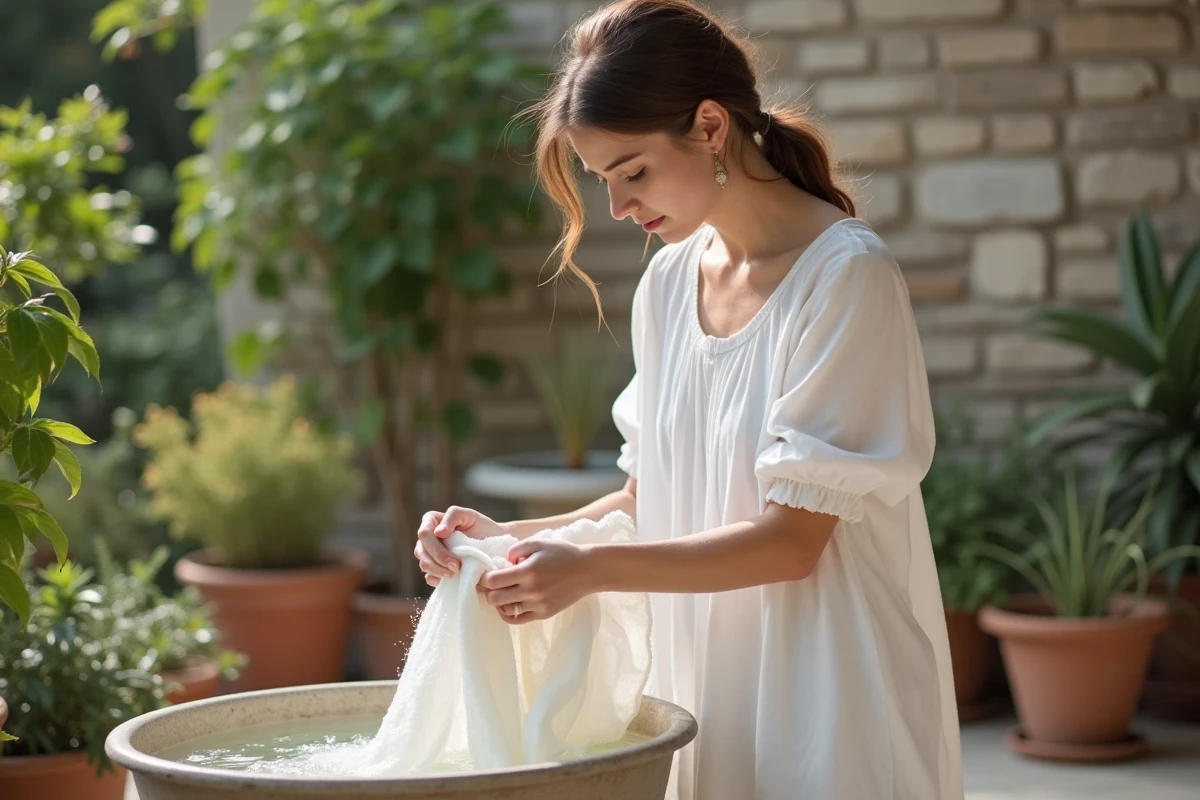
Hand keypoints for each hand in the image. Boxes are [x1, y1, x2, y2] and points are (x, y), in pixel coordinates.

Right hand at [415, 506, 508, 587]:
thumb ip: (453, 516)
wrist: (494, 544)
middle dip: (439, 562)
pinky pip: (429, 577)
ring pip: (424, 565)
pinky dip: (439, 580)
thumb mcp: (469, 515)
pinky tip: (453, 579)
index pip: (424, 534)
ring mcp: (429, 554)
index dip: (436, 548)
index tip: (455, 559)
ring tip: (457, 573)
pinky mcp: (435, 569)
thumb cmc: (481, 526)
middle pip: (421, 552)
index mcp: (431, 521)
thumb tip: (438, 532)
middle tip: (457, 568)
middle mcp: (427, 538)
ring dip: (439, 571)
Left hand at [479, 539, 595, 624]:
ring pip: (504, 610)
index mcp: (528, 571)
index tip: (485, 574)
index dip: (484, 578)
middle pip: (494, 599)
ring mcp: (538, 604)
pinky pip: (518, 619)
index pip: (493, 581)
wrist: (588, 570)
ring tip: (502, 592)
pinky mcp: (544, 613)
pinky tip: (509, 604)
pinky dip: (509, 613)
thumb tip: (503, 562)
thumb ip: (516, 549)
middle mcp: (531, 590)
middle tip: (490, 584)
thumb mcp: (538, 542)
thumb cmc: (563, 553)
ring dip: (499, 602)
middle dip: (488, 591)